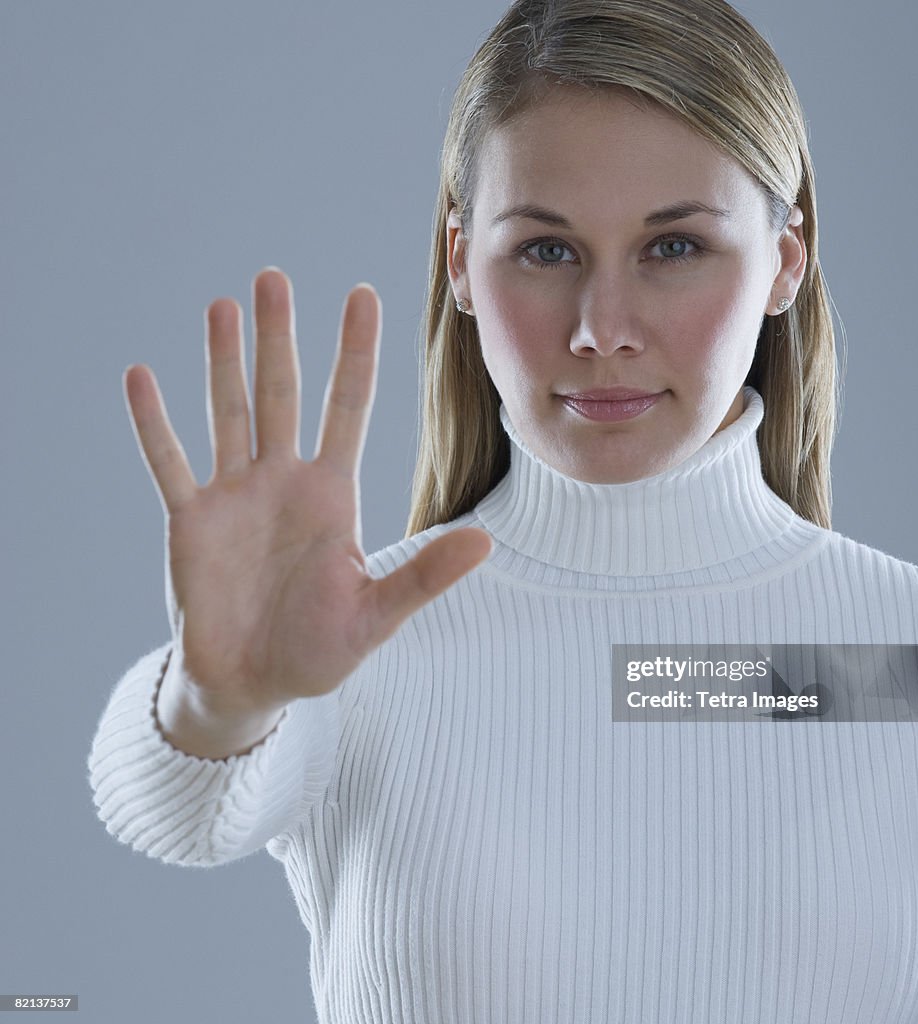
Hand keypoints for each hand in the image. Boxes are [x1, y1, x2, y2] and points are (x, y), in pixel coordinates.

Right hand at [123, 268, 491, 714]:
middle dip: (279, 338)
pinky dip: (155, 424)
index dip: (355, 352)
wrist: (252, 683)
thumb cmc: (317, 650)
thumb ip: (424, 575)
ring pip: (229, 412)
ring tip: (223, 305)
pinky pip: (170, 462)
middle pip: (284, 394)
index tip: (362, 293)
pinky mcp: (190, 521)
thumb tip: (487, 543)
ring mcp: (234, 496)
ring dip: (223, 361)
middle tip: (274, 278)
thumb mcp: (375, 615)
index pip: (349, 407)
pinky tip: (141, 376)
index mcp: (333, 495)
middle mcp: (284, 482)